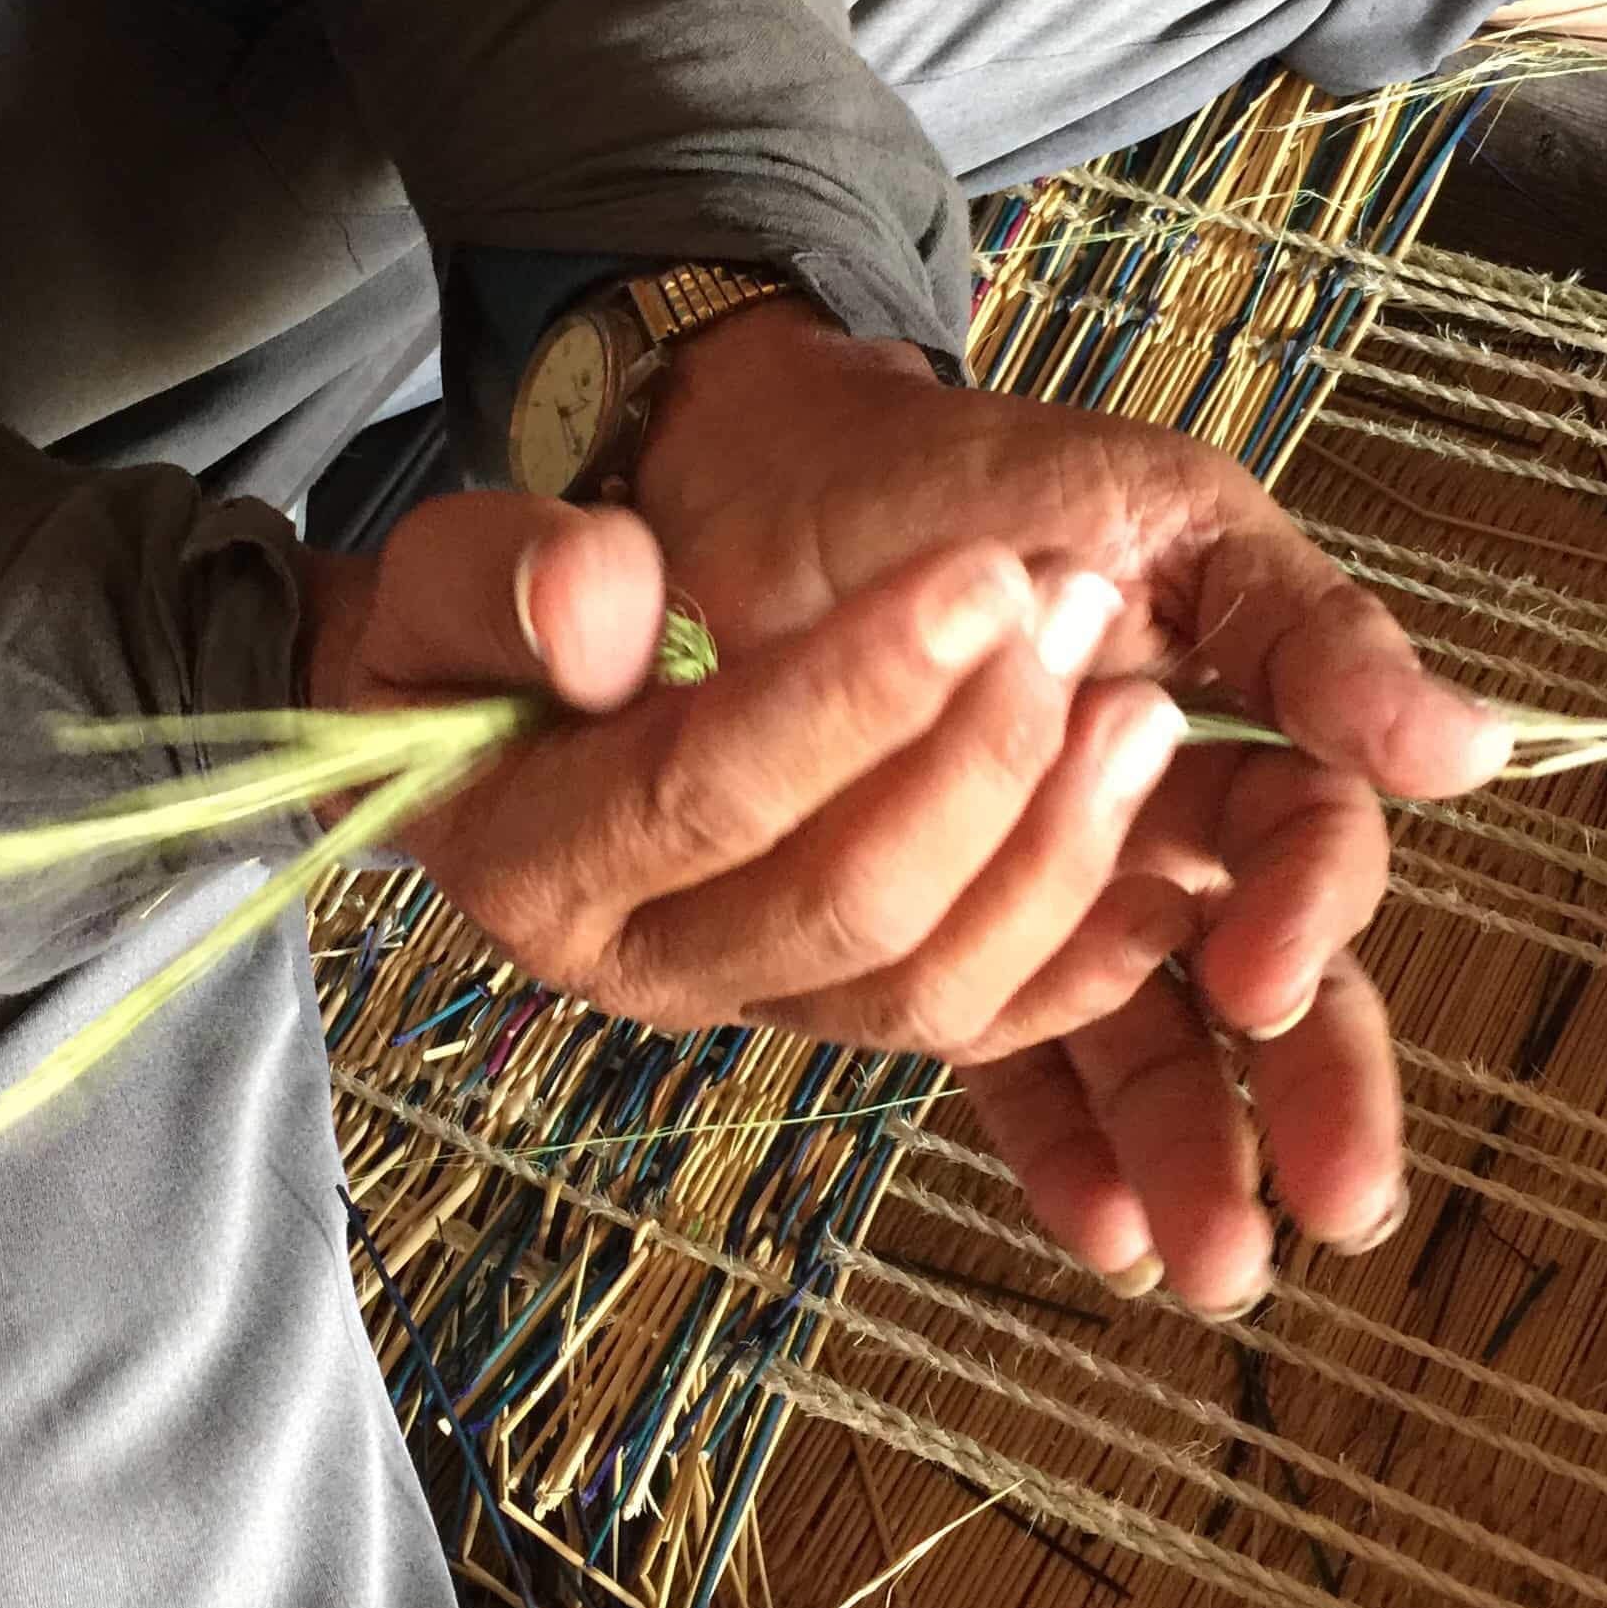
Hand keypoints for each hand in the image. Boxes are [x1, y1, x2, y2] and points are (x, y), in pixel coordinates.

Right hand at [304, 490, 1191, 1112]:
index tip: (977, 577)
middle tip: (1075, 611)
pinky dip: (1082, 960)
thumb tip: (606, 597)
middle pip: (842, 904)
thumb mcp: (442, 578)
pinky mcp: (835, 1015)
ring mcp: (752, 1005)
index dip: (851, 692)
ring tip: (1139, 711)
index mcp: (536, 865)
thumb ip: (506, 580)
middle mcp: (645, 968)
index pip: (707, 790)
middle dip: (980, 758)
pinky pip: (979, 1030)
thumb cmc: (466, 645)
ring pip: (928, 984)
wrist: (471, 736)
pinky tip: (1164, 867)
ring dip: (1054, 852)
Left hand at [610, 300, 1508, 1311]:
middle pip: (1266, 997)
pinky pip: (1015, 1067)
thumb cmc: (984, 483)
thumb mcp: (1173, 523)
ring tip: (1211, 1260)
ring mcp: (1056, 902)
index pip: (1312, 851)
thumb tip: (1474, 747)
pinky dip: (1065, 1149)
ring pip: (1151, 1053)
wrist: (777, 479)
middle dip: (1305, 1101)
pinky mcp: (943, 943)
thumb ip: (1315, 638)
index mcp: (1240, 733)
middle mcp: (1164, 836)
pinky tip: (1106, 1228)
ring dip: (1192, 1155)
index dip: (1310, 918)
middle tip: (1331, 1207)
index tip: (1266, 975)